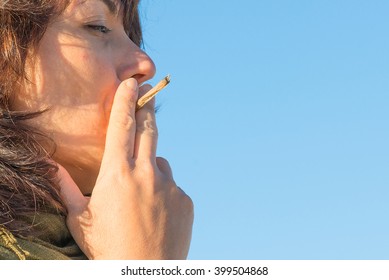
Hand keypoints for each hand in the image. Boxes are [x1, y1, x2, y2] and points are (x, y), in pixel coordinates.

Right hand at [58, 78, 193, 258]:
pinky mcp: (185, 200)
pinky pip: (172, 185)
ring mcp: (169, 186)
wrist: (144, 274)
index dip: (126, 99)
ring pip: (159, 162)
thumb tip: (51, 164)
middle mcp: (146, 174)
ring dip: (150, 166)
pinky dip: (162, 190)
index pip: (122, 125)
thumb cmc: (106, 248)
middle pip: (149, 129)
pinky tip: (154, 212)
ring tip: (140, 195)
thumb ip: (65, 187)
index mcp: (117, 174)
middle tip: (147, 96)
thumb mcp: (79, 218)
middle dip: (147, 110)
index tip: (131, 82)